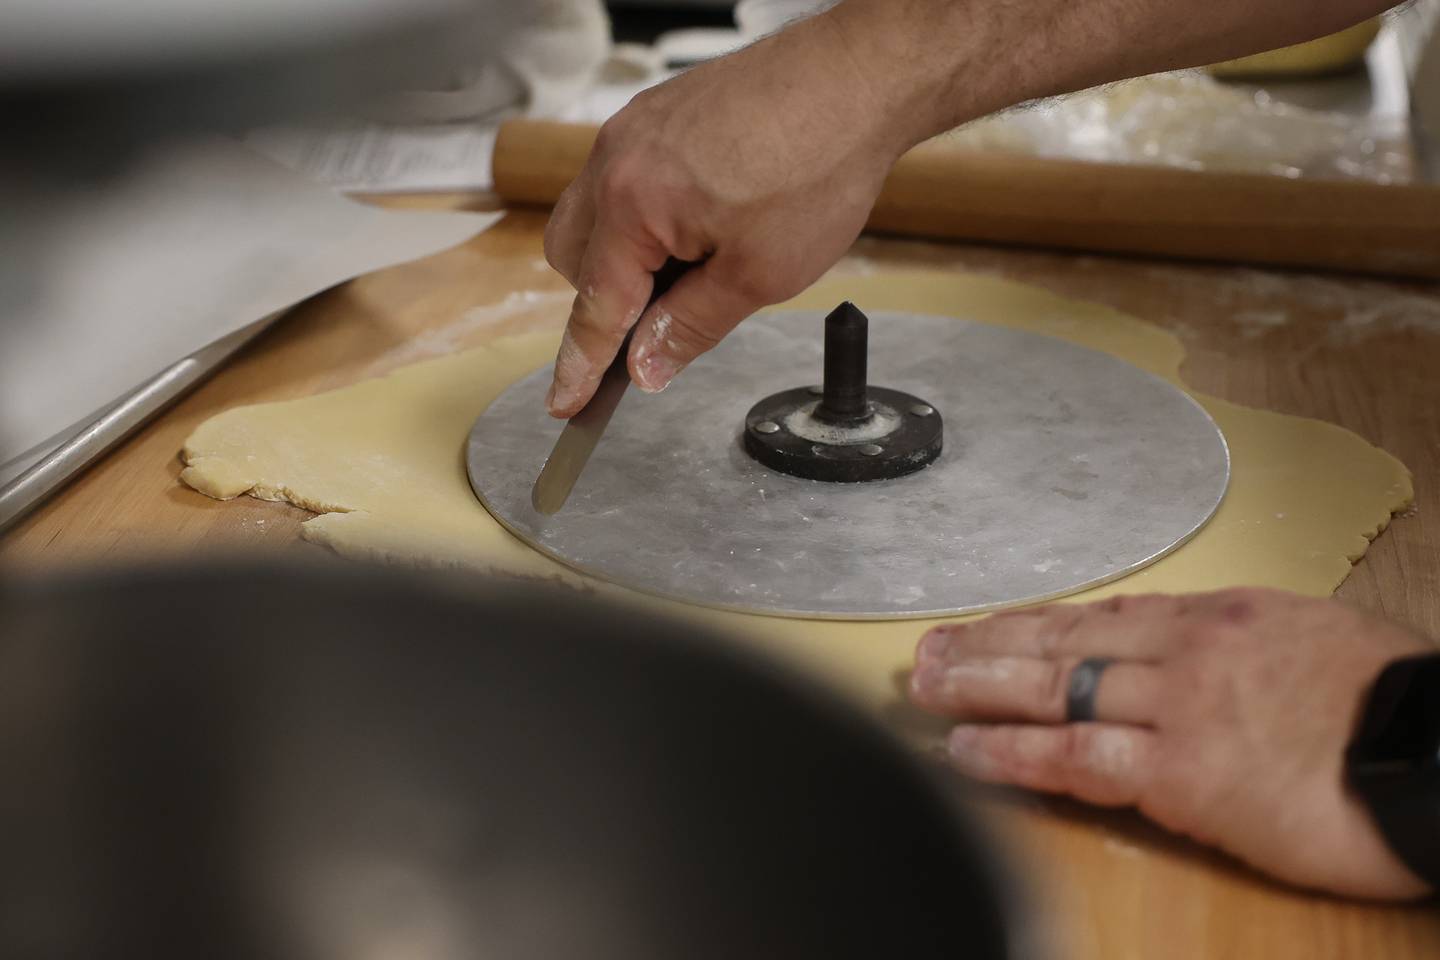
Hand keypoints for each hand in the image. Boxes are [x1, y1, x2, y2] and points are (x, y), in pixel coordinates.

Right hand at [540, 12, 917, 415]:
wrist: (857, 79)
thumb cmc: (817, 166)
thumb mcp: (758, 276)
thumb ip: (689, 327)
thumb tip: (644, 367)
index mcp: (631, 204)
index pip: (593, 308)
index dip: (579, 365)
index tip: (563, 404)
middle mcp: (616, 159)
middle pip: (573, 257)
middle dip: (607, 298)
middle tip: (668, 317)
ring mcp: (634, 129)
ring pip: (595, 213)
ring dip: (627, 254)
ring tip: (700, 261)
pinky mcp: (657, 113)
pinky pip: (624, 177)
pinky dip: (646, 214)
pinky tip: (708, 218)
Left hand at [910, 588, 1433, 898]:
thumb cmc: (1396, 705)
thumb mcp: (1317, 644)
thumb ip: (1245, 648)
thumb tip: (1204, 658)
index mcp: (1221, 617)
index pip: (1102, 616)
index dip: (1036, 622)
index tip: (990, 625)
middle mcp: (1186, 651)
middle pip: (1061, 641)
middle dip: (987, 646)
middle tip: (928, 650)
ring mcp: (1179, 708)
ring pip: (1053, 689)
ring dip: (979, 689)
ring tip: (922, 689)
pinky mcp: (1183, 772)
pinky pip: (1075, 757)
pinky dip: (1014, 753)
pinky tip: (966, 751)